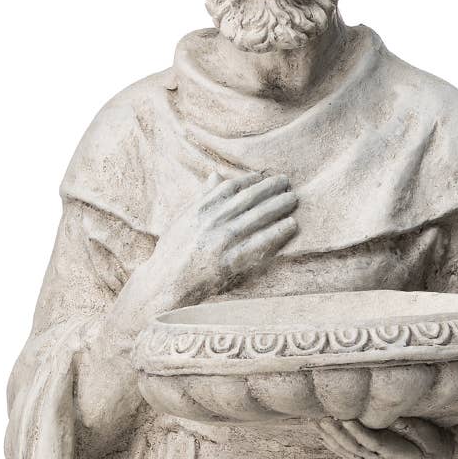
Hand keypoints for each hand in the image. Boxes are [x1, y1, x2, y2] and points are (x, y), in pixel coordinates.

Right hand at [119, 170, 298, 323]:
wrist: (164, 283)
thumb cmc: (172, 252)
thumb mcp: (182, 218)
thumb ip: (201, 197)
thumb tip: (215, 175)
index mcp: (200, 209)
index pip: (230, 187)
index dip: (251, 180)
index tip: (264, 176)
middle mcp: (212, 221)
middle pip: (248, 198)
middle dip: (269, 188)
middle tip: (287, 182)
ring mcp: (222, 240)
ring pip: (257, 217)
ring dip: (278, 206)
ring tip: (293, 199)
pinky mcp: (230, 260)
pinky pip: (259, 243)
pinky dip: (277, 232)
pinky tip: (291, 225)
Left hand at [317, 418, 457, 458]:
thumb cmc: (432, 446)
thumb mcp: (428, 436)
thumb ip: (411, 428)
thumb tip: (394, 417)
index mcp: (395, 454)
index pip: (372, 442)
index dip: (358, 431)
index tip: (345, 417)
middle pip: (355, 447)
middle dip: (337, 433)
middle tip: (323, 418)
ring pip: (349, 451)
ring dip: (331, 438)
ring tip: (316, 422)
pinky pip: (349, 453)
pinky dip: (334, 444)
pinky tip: (322, 435)